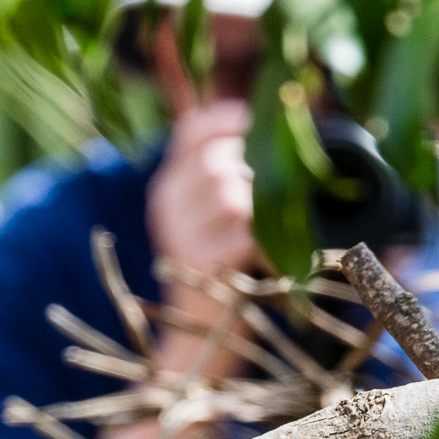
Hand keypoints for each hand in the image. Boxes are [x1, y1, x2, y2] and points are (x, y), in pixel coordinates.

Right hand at [145, 98, 258, 278]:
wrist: (203, 319)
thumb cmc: (221, 253)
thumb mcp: (209, 207)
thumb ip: (224, 167)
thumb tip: (259, 123)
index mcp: (168, 184)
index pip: (190, 133)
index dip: (222, 120)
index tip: (250, 118)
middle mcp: (166, 204)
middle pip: (215, 162)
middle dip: (251, 170)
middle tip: (271, 190)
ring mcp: (179, 233)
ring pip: (231, 195)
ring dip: (260, 206)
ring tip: (268, 224)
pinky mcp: (200, 260)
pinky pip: (245, 231)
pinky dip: (264, 237)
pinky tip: (266, 248)